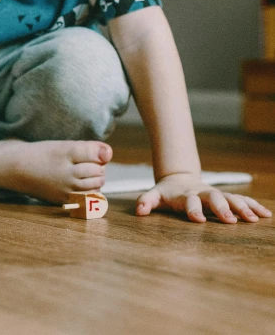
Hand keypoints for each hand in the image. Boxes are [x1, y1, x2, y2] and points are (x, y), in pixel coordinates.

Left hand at [136, 172, 272, 223]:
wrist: (179, 179)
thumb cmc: (167, 193)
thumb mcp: (154, 195)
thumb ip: (146, 201)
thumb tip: (138, 211)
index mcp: (185, 195)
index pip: (189, 201)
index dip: (193, 209)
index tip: (198, 219)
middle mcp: (203, 193)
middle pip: (213, 198)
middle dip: (221, 208)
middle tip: (230, 220)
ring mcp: (215, 194)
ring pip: (231, 198)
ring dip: (241, 207)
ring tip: (253, 218)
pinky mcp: (225, 197)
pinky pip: (242, 200)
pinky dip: (253, 206)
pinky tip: (265, 214)